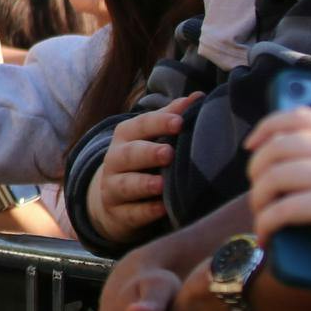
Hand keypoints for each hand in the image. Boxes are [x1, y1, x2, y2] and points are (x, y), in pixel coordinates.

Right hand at [85, 97, 194, 244]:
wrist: (113, 198)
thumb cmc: (142, 160)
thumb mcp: (151, 137)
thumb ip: (172, 116)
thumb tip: (198, 96)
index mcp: (125, 136)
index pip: (139, 125)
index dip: (159, 123)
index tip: (180, 122)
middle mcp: (115, 159)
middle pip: (129, 154)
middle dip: (148, 153)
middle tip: (169, 153)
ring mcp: (112, 187)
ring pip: (125, 184)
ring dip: (144, 184)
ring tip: (162, 184)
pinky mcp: (117, 213)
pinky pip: (131, 213)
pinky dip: (146, 212)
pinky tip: (162, 209)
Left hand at [245, 108, 310, 263]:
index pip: (299, 117)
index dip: (268, 128)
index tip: (253, 144)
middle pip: (277, 148)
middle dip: (257, 168)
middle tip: (256, 187)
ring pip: (272, 178)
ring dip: (259, 199)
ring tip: (261, 216)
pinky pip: (282, 210)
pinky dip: (266, 225)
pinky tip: (266, 238)